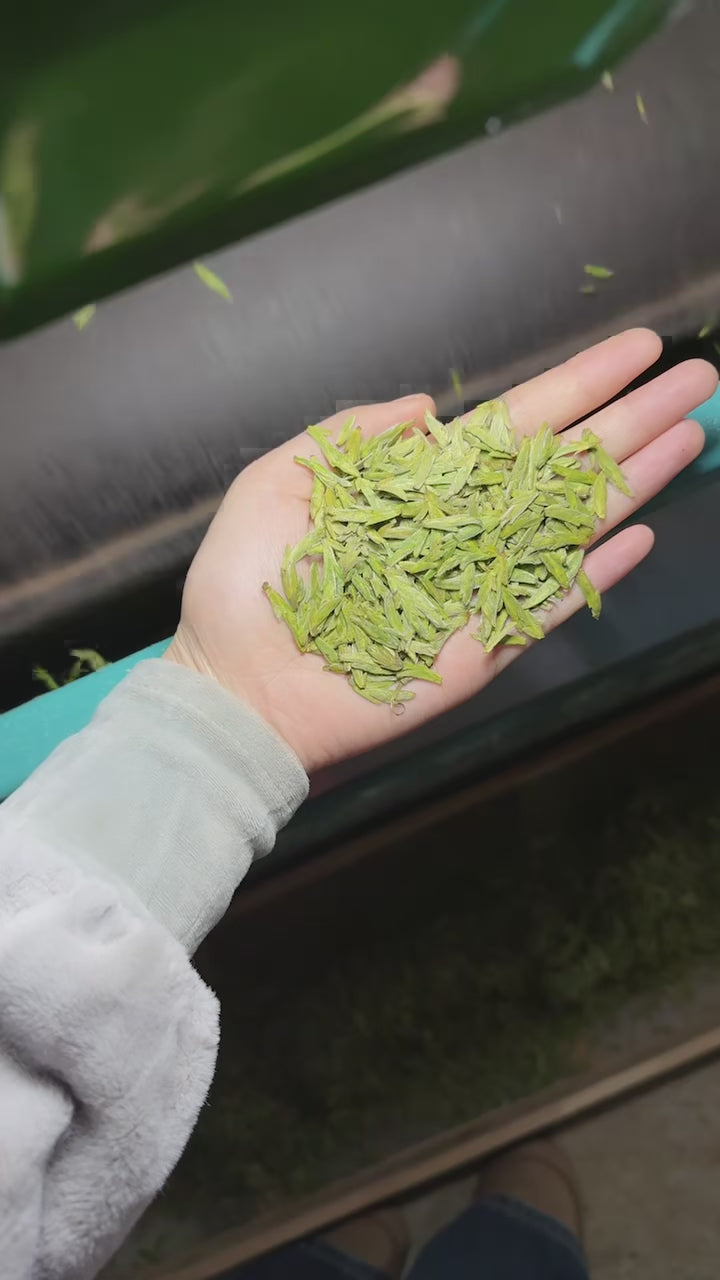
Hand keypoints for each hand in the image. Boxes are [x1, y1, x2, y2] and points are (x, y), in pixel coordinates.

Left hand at [165, 329, 715, 771]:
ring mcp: (480, 588)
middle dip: (631, 422)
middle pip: (563, 467)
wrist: (235, 687)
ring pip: (571, 526)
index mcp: (422, 488)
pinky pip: (549, 605)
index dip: (576, 386)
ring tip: (693, 435)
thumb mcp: (280, 481)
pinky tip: (641, 533)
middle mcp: (464, 530)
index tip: (635, 349)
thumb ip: (352, 436)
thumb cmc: (245, 587)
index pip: (517, 426)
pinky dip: (594, 573)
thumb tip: (425, 407)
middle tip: (700, 381)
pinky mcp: (483, 648)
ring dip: (633, 482)